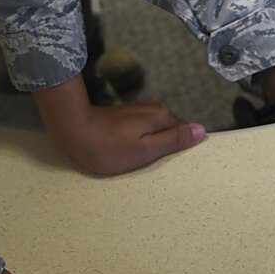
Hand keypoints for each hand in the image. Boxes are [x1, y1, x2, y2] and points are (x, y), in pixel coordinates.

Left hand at [34, 75, 203, 175]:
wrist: (73, 131)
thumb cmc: (109, 147)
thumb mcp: (144, 151)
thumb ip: (173, 140)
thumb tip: (201, 131)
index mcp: (162, 117)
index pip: (185, 131)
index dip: (183, 146)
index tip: (175, 163)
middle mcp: (153, 110)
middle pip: (171, 129)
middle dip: (169, 144)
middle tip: (157, 164)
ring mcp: (138, 111)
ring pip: (156, 129)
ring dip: (154, 142)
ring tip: (144, 160)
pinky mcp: (125, 116)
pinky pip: (143, 129)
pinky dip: (142, 140)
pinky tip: (131, 151)